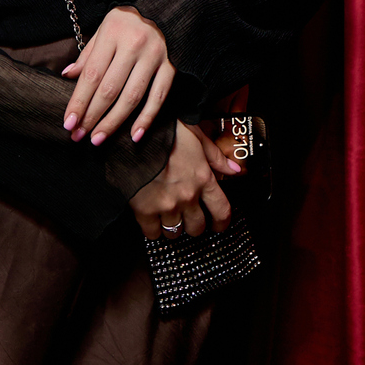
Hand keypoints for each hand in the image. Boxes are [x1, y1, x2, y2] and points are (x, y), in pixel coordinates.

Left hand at [61, 5, 173, 144]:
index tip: (68, 122)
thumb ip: (88, 54)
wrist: (167, 10)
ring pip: (132, 97)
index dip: (79, 101)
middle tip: (78, 136)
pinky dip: (146, 119)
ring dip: (113, 122)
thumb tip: (68, 76)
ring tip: (98, 138)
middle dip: (92, 116)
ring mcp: (154, 56)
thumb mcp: (104, 29)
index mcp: (112, 33)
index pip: (91, 74)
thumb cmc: (127, 23)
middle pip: (109, 88)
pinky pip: (158, 98)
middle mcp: (134, 45)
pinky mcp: (171, 67)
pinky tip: (133, 135)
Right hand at [128, 121, 241, 238]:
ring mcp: (166, 205)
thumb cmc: (163, 130)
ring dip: (173, 226)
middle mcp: (187, 196)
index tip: (218, 225)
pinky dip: (153, 230)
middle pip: (197, 227)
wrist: (130, 133)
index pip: (222, 211)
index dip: (222, 223)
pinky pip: (152, 233)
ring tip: (167, 217)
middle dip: (194, 225)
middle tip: (188, 218)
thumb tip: (234, 169)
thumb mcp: (195, 135)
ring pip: (175, 232)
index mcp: (202, 178)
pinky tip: (151, 220)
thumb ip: (216, 156)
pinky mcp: (144, 209)